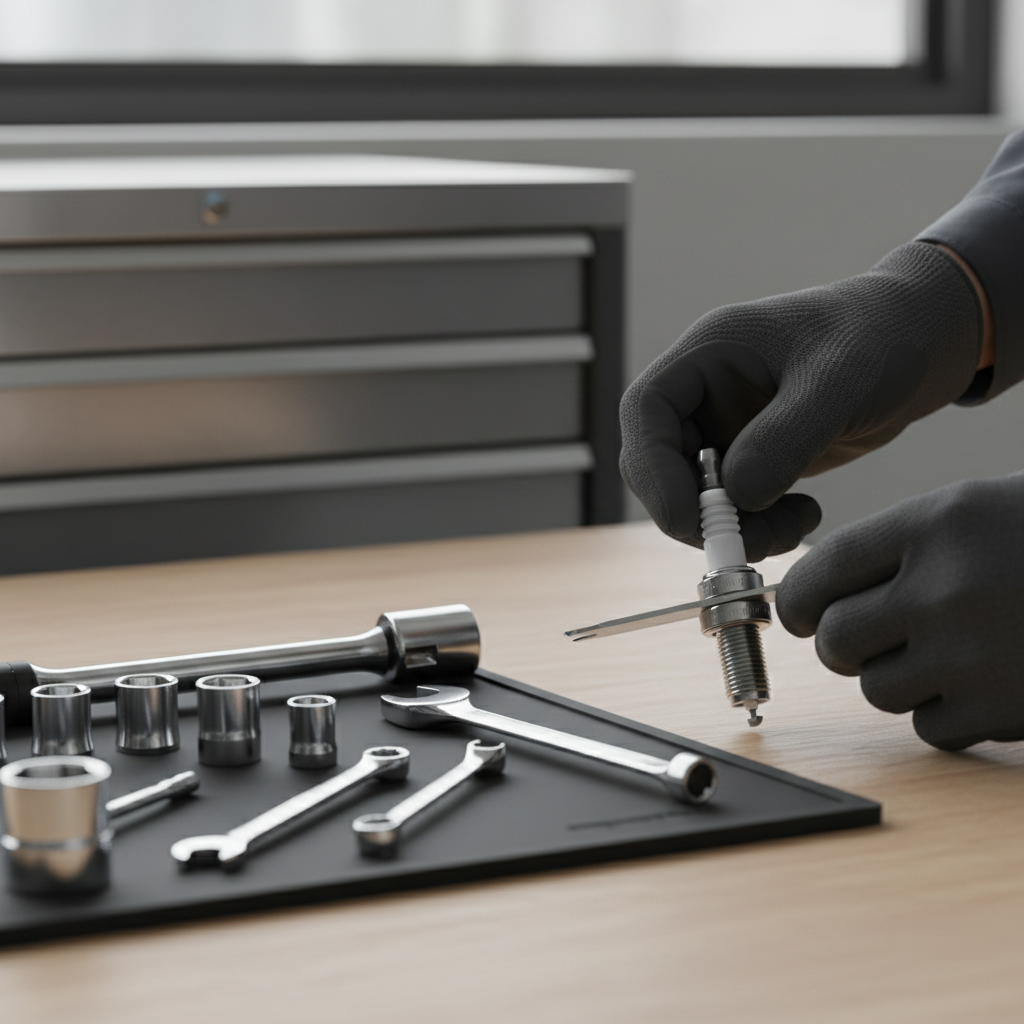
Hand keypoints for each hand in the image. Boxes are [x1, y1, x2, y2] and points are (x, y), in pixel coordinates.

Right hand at [619, 242, 980, 560]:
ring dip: (733, 527)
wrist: (919, 344)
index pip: (645, 411)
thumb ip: (785, 437)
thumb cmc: (880, 337)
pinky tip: (803, 515)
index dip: (653, 470)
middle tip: (748, 539)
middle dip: (695, 511)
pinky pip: (730, 508)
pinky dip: (757, 526)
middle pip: (658, 463)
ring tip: (795, 525)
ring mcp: (722, 427)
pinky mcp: (749, 458)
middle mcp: (702, 392)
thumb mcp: (838, 381)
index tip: (691, 519)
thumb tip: (738, 496)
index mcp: (705, 353)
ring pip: (692, 495)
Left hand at [776, 474, 1023, 749]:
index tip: (800, 615)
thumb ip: (899, 547)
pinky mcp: (1004, 712)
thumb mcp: (979, 510)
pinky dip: (946, 716)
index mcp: (937, 523)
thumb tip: (818, 593)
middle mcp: (945, 587)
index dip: (796, 601)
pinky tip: (986, 684)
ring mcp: (974, 655)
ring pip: (876, 690)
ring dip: (899, 680)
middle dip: (845, 645)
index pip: (820, 571)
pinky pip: (929, 730)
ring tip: (949, 654)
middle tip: (872, 638)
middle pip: (835, 640)